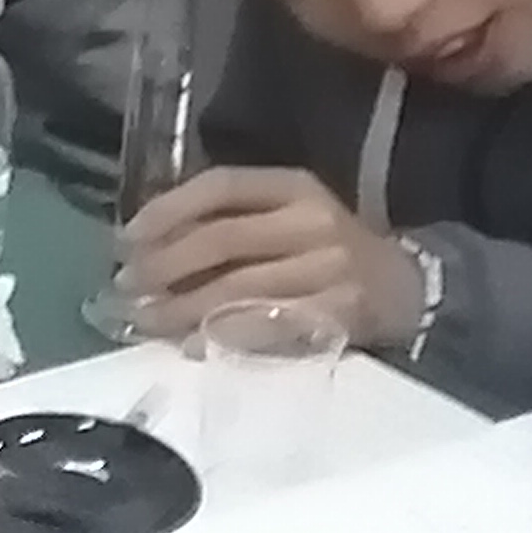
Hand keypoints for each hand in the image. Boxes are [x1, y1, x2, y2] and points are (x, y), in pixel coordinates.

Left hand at [117, 168, 422, 350]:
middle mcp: (312, 220)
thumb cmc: (327, 250)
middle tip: (126, 287)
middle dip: (163, 265)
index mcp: (294, 185)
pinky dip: (221, 338)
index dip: (166, 210)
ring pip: (237, 288)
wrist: (405, 288)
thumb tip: (147, 246)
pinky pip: (267, 327)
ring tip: (145, 320)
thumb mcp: (289, 215)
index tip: (126, 238)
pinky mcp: (338, 313)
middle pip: (221, 238)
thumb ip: (232, 220)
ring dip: (181, 308)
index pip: (220, 185)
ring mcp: (328, 268)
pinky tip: (190, 346)